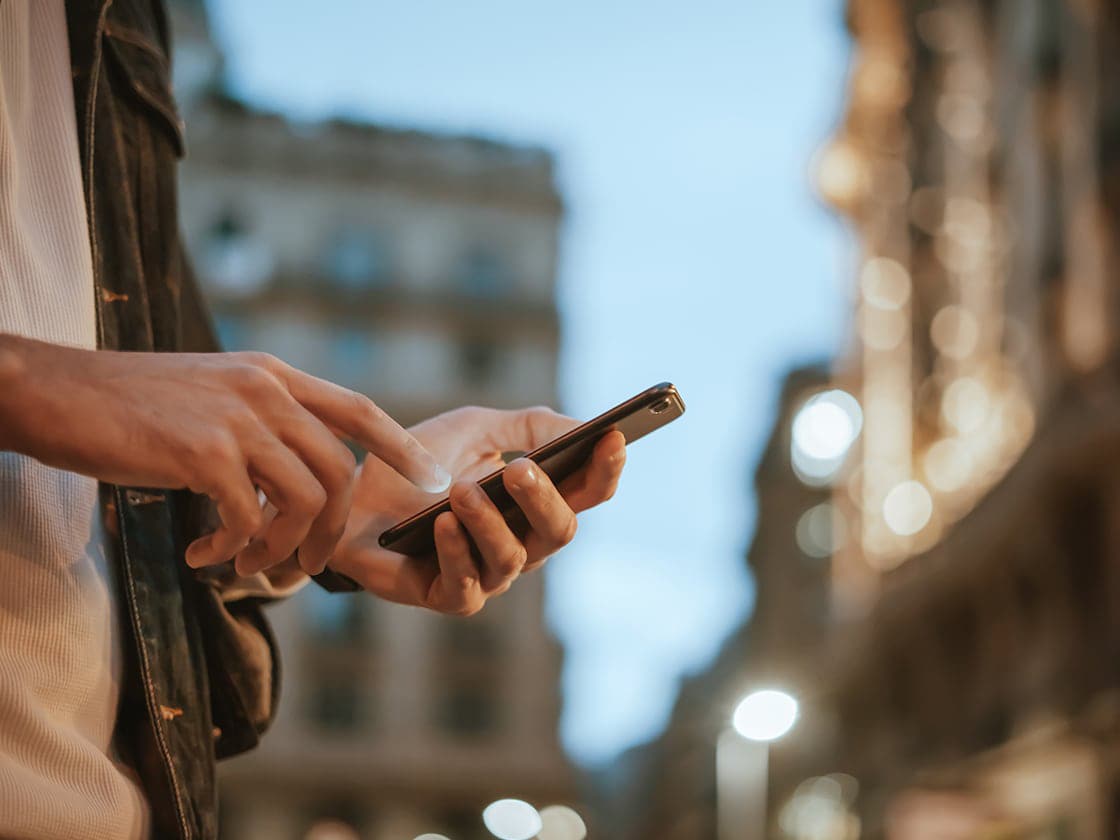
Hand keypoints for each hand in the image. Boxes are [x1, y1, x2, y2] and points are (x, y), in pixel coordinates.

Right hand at [0, 335, 447, 575]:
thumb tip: (294, 478)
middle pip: (339, 471)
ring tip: (246, 567)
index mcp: (272, 375)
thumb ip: (262, 423)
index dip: (401, 447)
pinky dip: (234, 550)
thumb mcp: (213, 393)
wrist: (57, 393)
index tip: (433, 480)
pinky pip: (248, 518)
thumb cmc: (131, 404)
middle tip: (306, 569)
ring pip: (305, 499)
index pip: (358, 409)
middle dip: (332, 532)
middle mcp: (265, 390)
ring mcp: (237, 418)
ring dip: (283, 548)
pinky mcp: (203, 453)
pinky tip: (203, 557)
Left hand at [329, 405, 626, 614]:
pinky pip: (466, 586)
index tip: (615, 437)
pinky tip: (443, 523)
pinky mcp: (447, 596)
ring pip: (513, 558)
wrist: (348, 495)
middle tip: (522, 469)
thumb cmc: (416, 465)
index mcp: (535, 502)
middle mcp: (522, 541)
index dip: (605, 469)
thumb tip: (585, 427)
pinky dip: (457, 552)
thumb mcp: (475, 428)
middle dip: (544, 499)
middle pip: (559, 530)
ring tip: (464, 491)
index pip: (586, 492)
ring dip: (491, 522)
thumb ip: (531, 426)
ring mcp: (487, 573)